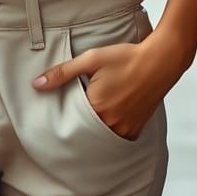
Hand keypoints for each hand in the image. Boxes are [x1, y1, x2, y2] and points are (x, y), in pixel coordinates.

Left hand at [31, 37, 186, 140]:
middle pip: (86, 131)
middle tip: (73, 119)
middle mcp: (111, 123)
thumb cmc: (125, 57)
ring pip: (102, 137)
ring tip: (91, 117)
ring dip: (95, 130)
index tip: (58, 116)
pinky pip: (118, 138)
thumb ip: (63, 73)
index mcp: (97, 107)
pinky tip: (108, 119)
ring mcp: (126, 128)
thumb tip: (36, 84)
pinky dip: (111, 132)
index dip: (64, 117)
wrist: (160, 61)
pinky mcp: (137, 129)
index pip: (71, 121)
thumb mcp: (91, 59)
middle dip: (79, 126)